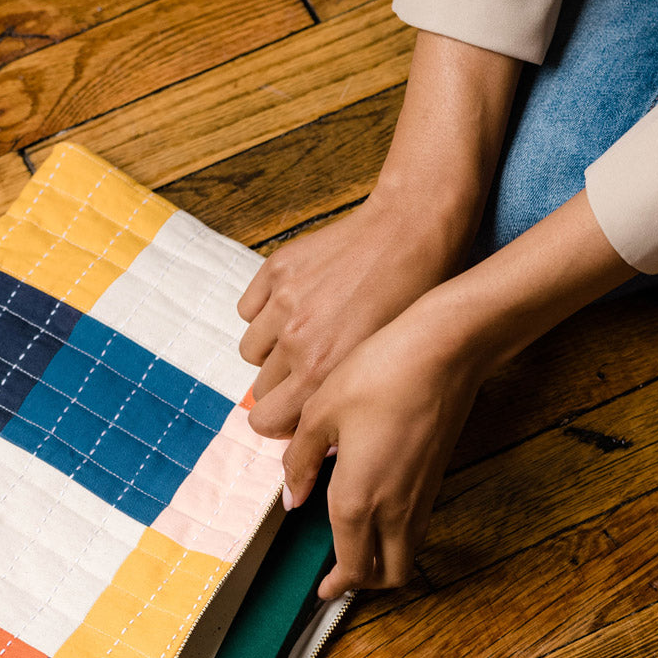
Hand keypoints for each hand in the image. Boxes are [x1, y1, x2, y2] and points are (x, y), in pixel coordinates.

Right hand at [237, 189, 467, 437]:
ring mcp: (283, 305)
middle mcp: (296, 343)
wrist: (409, 233)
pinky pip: (248, 310)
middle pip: (259, 389)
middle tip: (309, 365)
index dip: (281, 418)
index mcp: (322, 375)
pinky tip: (296, 304)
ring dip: (270, 348)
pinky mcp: (276, 271)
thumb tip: (311, 424)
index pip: (266, 422)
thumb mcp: (379, 365)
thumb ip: (338, 395)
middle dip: (280, 385)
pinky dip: (264, 312)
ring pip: (251, 351)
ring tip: (304, 332)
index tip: (296, 408)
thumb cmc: (407, 302)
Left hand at [278, 296, 484, 597]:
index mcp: (358, 498)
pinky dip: (397, 536)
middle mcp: (395, 508)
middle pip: (389, 575)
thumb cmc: (381, 371)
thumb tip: (293, 496)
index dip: (336, 587)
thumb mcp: (320, 412)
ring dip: (383, 562)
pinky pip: (417, 527)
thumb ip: (300, 461)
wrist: (445, 348)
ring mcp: (422, 495)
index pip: (352, 567)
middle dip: (365, 584)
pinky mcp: (436, 478)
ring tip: (356, 549)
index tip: (323, 592)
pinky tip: (377, 511)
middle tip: (340, 578)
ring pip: (407, 553)